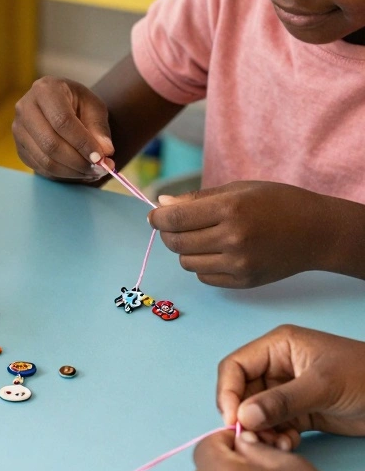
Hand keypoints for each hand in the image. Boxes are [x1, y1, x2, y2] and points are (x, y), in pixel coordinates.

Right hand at [13, 77, 113, 181]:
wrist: (58, 105)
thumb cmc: (77, 103)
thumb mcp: (94, 107)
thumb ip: (100, 129)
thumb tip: (105, 152)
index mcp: (46, 89)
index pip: (62, 121)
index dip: (82, 142)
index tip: (100, 158)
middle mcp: (25, 107)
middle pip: (50, 143)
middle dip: (78, 161)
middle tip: (99, 169)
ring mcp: (18, 129)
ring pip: (45, 160)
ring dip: (72, 171)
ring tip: (92, 172)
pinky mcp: (19, 147)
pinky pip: (40, 168)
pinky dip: (62, 174)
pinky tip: (78, 171)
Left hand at [148, 181, 327, 287]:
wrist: (317, 232)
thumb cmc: (278, 203)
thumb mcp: (239, 189)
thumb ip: (198, 199)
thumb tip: (163, 205)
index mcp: (231, 208)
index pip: (176, 218)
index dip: (158, 217)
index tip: (155, 215)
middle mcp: (233, 237)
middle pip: (176, 242)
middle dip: (167, 233)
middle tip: (172, 226)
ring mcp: (239, 263)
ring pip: (187, 262)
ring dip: (185, 250)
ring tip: (200, 237)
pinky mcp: (244, 281)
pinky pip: (204, 276)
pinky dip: (202, 264)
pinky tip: (216, 252)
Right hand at [216, 325, 364, 449]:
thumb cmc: (364, 376)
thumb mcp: (322, 385)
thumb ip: (281, 401)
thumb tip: (242, 418)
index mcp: (278, 347)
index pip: (235, 367)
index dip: (228, 392)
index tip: (232, 421)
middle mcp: (277, 367)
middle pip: (242, 393)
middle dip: (246, 418)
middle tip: (256, 440)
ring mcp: (287, 390)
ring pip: (256, 413)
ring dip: (261, 432)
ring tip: (279, 445)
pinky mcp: (299, 412)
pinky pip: (274, 425)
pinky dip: (276, 437)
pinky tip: (289, 446)